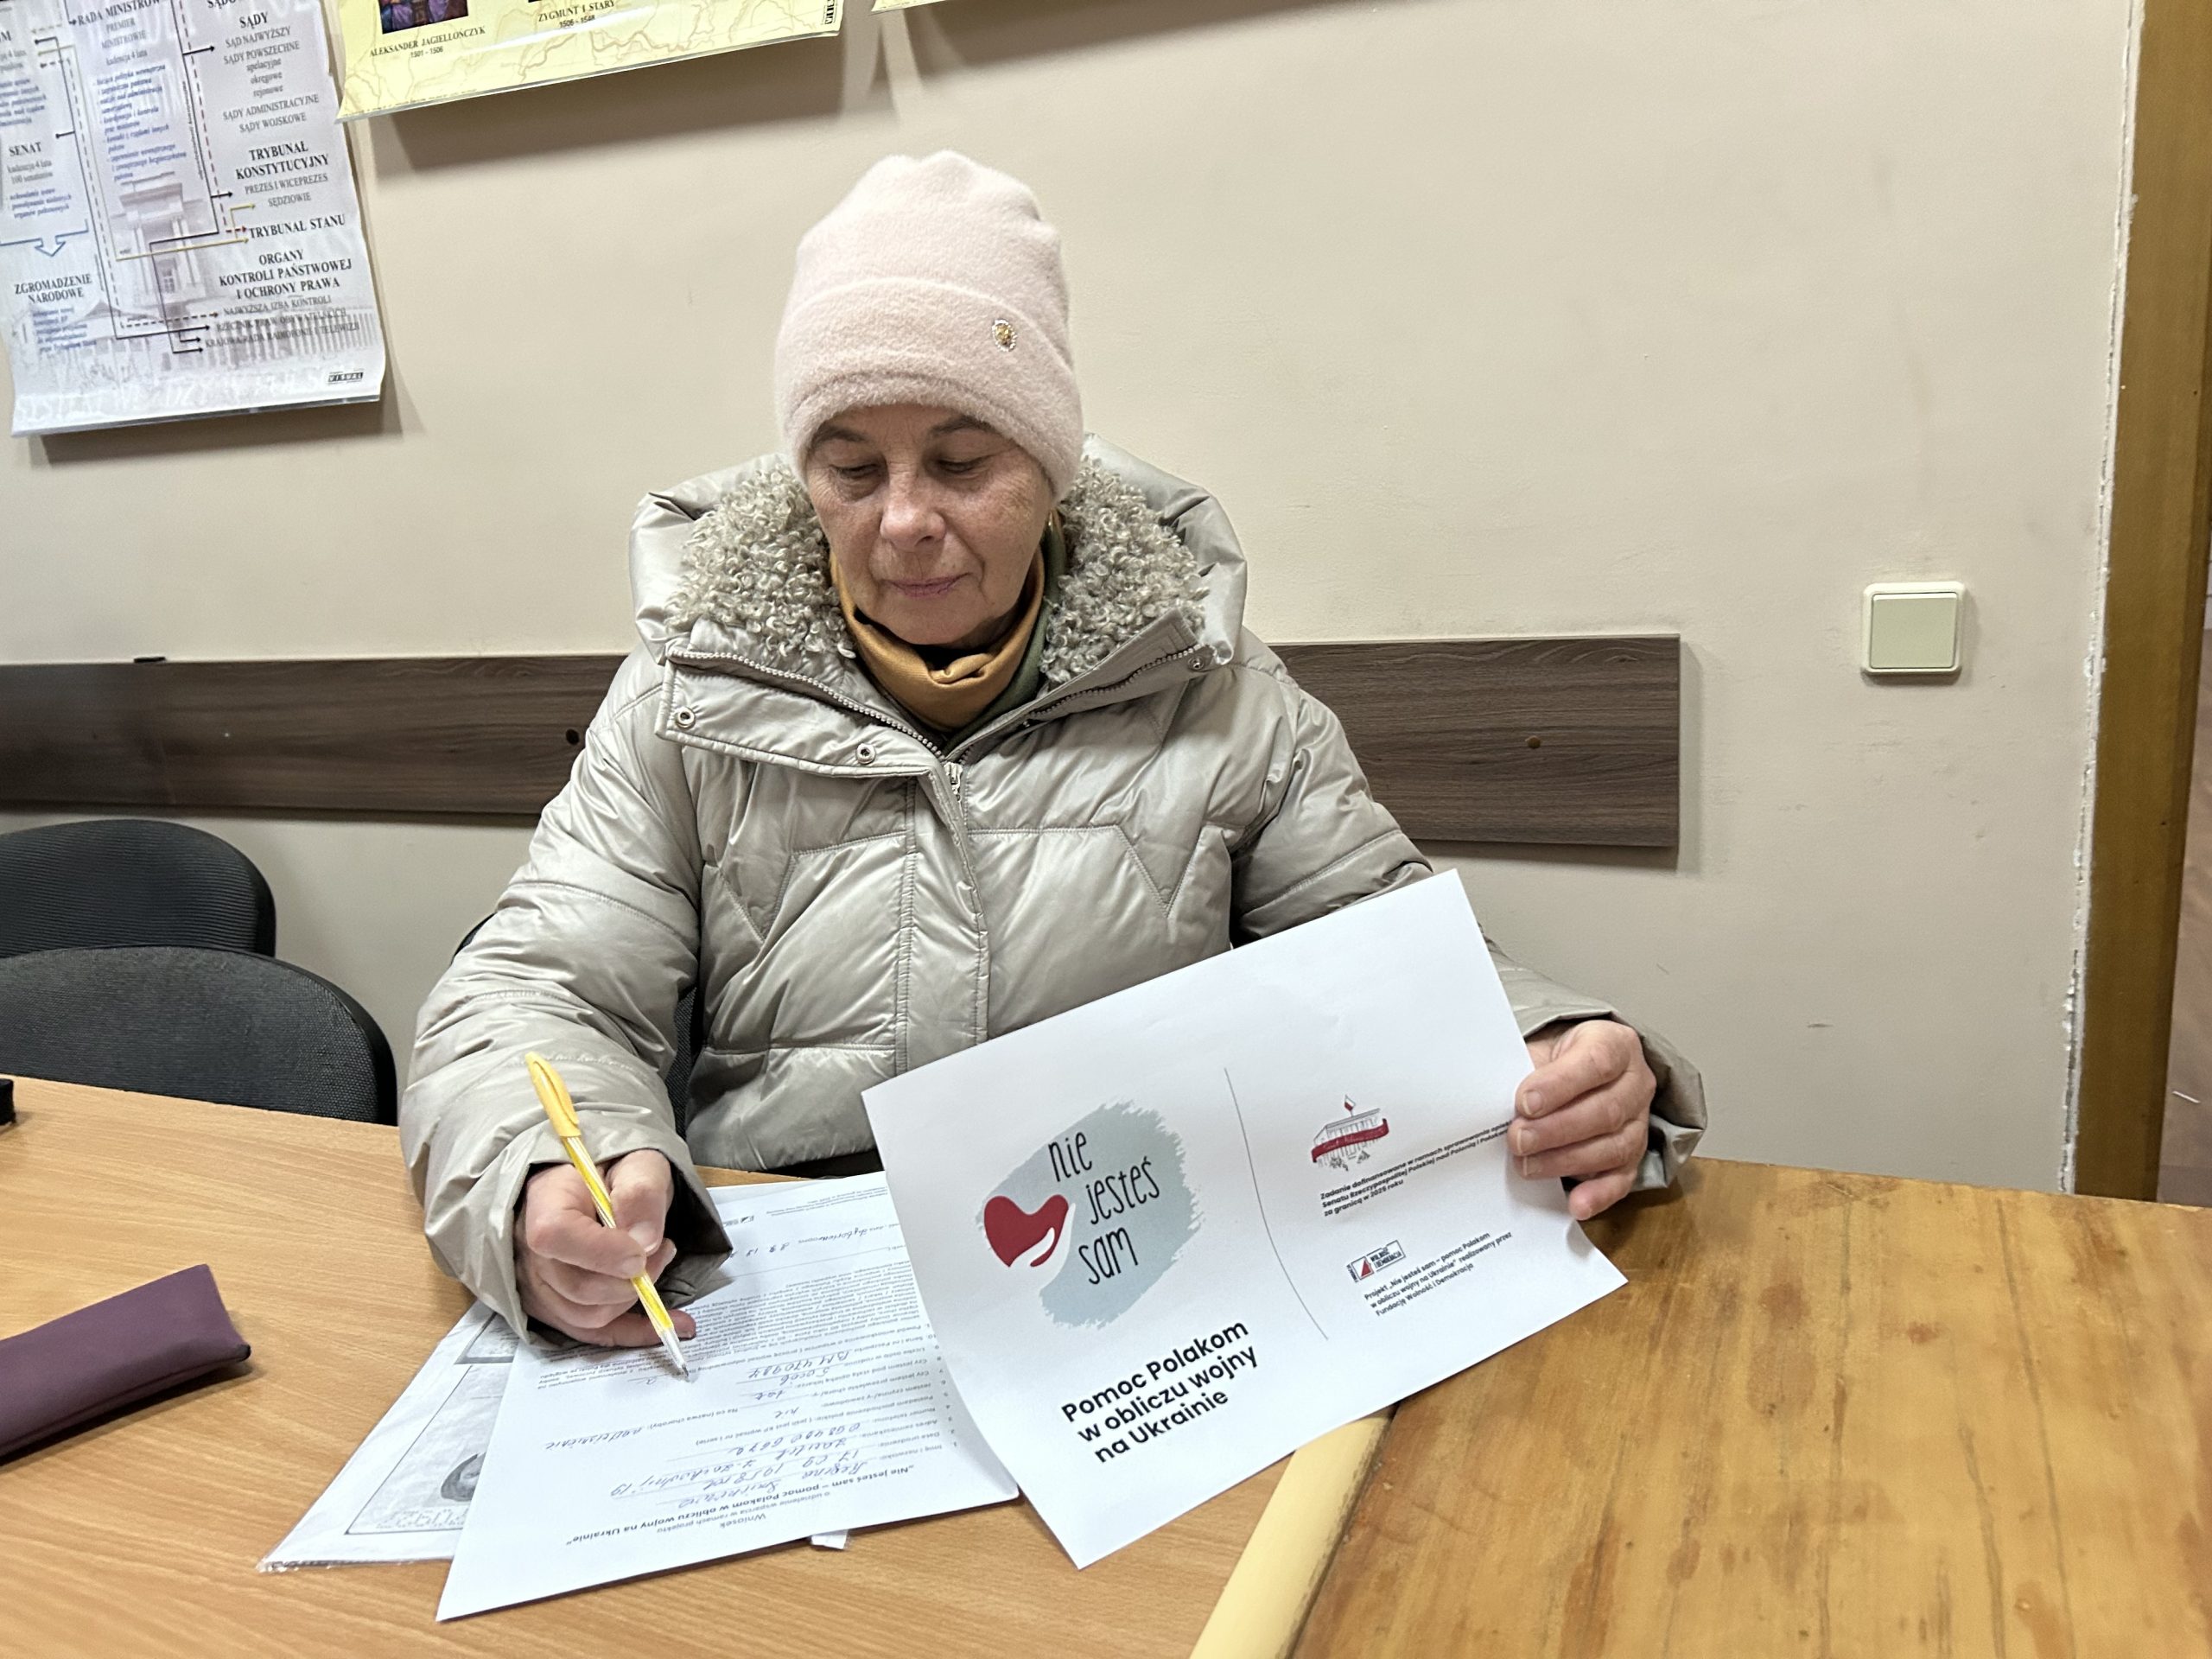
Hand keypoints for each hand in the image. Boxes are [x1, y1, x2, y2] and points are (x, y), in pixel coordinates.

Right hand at [517, 1150, 697, 1346]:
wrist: (595, 1184)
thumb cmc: (611, 1170)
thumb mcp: (637, 1161)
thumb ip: (641, 1192)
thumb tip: (646, 1239)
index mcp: (544, 1199)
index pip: (554, 1235)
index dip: (601, 1252)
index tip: (642, 1250)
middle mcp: (529, 1247)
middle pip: (574, 1286)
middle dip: (632, 1278)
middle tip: (664, 1248)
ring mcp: (537, 1282)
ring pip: (584, 1316)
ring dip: (633, 1298)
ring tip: (656, 1261)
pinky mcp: (554, 1306)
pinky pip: (589, 1334)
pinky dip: (631, 1333)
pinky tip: (667, 1325)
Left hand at [1512, 1019, 1654, 1219]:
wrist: (1579, 1071)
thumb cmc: (1557, 1060)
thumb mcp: (1542, 1049)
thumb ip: (1525, 1069)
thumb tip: (1492, 1098)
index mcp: (1614, 1045)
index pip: (1595, 1062)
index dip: (1560, 1085)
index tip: (1524, 1102)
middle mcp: (1635, 1083)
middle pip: (1605, 1110)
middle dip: (1556, 1129)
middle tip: (1518, 1139)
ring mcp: (1639, 1122)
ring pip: (1613, 1147)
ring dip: (1566, 1161)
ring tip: (1528, 1165)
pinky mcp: (1634, 1157)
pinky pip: (1622, 1180)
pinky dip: (1599, 1195)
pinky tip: (1576, 1205)